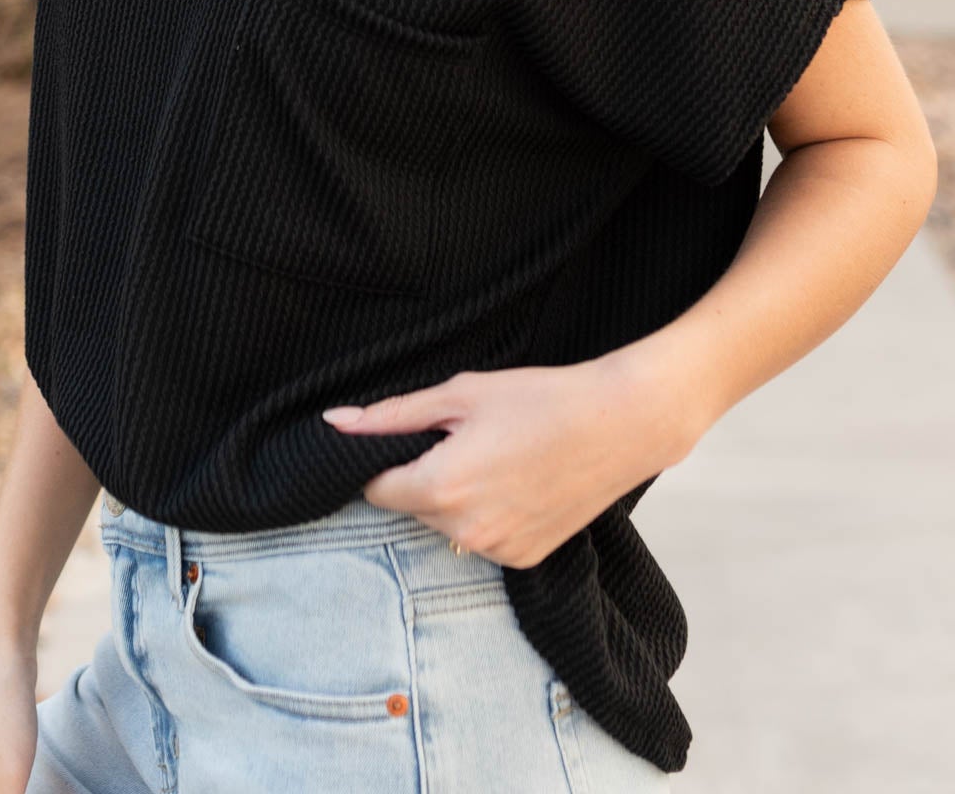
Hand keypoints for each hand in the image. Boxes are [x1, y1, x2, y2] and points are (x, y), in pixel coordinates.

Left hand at [320, 343, 699, 569]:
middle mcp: (462, 532)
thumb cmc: (541, 399)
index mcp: (440, 487)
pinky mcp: (523, 559)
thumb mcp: (461, 395)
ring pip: (446, 525)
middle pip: (411, 506)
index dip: (382, 461)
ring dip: (454, 497)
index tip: (408, 440)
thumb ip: (393, 415)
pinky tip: (517, 481)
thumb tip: (335, 422)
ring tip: (498, 456)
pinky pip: (481, 539)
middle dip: (424, 474)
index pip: (375, 489)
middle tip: (466, 437)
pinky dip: (486, 514)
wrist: (620, 424)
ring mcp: (495, 551)